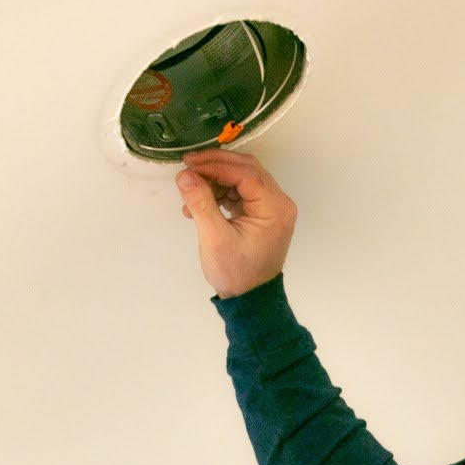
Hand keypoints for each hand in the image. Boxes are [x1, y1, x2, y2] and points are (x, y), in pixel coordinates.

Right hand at [175, 149, 296, 296]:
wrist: (249, 300)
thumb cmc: (236, 273)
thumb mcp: (215, 238)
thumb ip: (201, 202)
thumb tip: (184, 174)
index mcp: (275, 208)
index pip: (245, 173)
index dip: (215, 165)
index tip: (189, 165)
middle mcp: (279, 203)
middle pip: (246, 169)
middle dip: (215, 167)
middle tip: (188, 168)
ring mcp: (272, 208)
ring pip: (242, 178)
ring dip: (215, 181)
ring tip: (191, 195)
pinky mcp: (262, 214)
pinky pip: (241, 192)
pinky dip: (220, 193)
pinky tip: (200, 204)